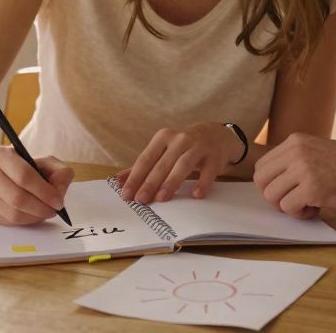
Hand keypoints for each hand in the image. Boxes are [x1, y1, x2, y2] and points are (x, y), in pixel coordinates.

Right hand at [0, 145, 74, 224]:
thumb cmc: (26, 167)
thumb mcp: (45, 162)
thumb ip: (59, 172)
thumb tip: (58, 191)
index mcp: (0, 154)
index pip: (24, 176)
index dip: (44, 191)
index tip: (58, 201)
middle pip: (17, 198)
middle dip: (40, 208)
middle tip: (54, 210)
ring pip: (12, 214)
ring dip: (34, 217)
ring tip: (45, 212)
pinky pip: (7, 222)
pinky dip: (25, 221)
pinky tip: (32, 214)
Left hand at [118, 123, 244, 203]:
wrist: (217, 135)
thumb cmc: (184, 146)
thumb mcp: (163, 150)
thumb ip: (143, 166)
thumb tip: (118, 181)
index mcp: (163, 137)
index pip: (146, 159)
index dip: (135, 177)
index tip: (126, 195)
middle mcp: (180, 139)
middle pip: (162, 163)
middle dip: (150, 182)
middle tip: (141, 200)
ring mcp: (199, 147)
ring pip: (183, 165)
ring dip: (171, 182)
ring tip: (161, 198)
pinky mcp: (215, 157)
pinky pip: (208, 171)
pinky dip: (202, 183)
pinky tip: (196, 195)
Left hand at [253, 134, 335, 217]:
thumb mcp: (318, 151)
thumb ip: (295, 160)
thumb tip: (274, 181)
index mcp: (295, 141)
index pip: (262, 165)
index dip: (271, 183)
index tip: (287, 190)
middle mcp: (295, 151)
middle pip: (261, 180)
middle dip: (274, 196)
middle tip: (294, 201)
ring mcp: (302, 169)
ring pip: (272, 196)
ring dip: (288, 206)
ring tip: (308, 204)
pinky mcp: (311, 188)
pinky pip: (289, 208)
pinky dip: (301, 214)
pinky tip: (317, 209)